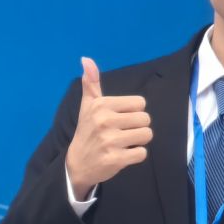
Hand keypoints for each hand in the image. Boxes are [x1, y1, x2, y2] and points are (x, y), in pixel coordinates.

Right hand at [64, 57, 151, 197]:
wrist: (76, 164)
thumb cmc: (88, 131)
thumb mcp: (88, 106)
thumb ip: (91, 83)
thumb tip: (86, 59)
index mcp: (101, 105)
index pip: (140, 103)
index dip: (133, 112)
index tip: (118, 119)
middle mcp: (104, 121)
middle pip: (146, 119)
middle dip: (137, 127)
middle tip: (120, 133)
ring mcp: (110, 141)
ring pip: (147, 135)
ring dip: (138, 141)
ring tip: (122, 143)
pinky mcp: (115, 159)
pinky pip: (142, 153)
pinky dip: (135, 156)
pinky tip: (121, 155)